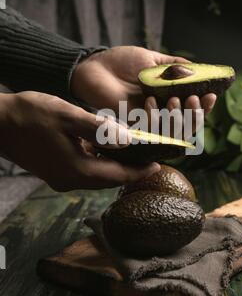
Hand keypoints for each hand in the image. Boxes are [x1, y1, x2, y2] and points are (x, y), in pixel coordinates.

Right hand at [0, 92, 159, 190]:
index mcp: (76, 170)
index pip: (118, 176)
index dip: (139, 172)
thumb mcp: (67, 115)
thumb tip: (128, 139)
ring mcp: (61, 179)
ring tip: (134, 153)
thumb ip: (99, 128)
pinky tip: (106, 148)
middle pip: (110, 180)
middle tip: (150, 158)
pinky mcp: (55, 173)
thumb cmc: (30, 114)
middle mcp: (70, 180)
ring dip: (116, 167)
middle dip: (131, 171)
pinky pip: (85, 171)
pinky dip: (100, 162)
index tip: (158, 166)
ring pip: (98, 177)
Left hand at [71, 46, 216, 122]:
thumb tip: (200, 69)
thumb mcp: (152, 59)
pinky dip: (153, 118)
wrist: (94, 66)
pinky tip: (150, 101)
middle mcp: (160, 115)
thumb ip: (175, 65)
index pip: (192, 110)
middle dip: (195, 116)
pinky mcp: (130, 128)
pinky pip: (148, 131)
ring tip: (175, 100)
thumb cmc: (121, 62)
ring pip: (171, 134)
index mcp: (167, 99)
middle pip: (186, 127)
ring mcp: (146, 123)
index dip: (204, 107)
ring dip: (177, 119)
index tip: (211, 95)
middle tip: (194, 100)